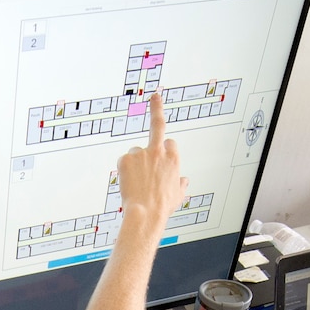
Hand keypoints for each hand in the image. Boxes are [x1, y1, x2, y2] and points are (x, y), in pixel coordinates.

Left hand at [114, 92, 188, 224]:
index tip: (163, 149)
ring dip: (135, 164)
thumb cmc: (162, 207)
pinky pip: (124, 161)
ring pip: (135, 153)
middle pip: (157, 125)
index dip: (165, 150)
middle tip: (155, 96)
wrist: (146, 213)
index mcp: (173, 159)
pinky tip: (129, 182)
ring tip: (137, 183)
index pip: (169, 143)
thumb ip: (180, 185)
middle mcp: (158, 152)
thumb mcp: (178, 196)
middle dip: (157, 108)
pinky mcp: (126, 158)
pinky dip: (124, 170)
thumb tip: (184, 181)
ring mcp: (141, 153)